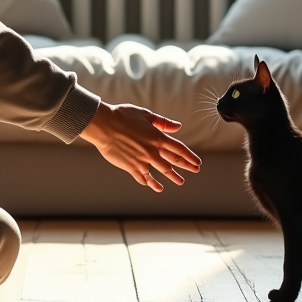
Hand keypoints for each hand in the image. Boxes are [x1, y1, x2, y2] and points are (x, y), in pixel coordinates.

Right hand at [78, 102, 200, 192]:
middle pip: (174, 161)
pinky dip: (150, 182)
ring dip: (172, 177)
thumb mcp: (145, 115)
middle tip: (195, 171)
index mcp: (158, 136)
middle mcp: (153, 150)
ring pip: (162, 171)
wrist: (104, 125)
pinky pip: (143, 177)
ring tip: (180, 182)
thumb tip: (178, 126)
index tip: (197, 162)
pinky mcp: (131, 166)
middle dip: (186, 167)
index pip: (179, 149)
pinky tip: (155, 186)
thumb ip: (162, 122)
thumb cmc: (122, 115)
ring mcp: (143, 160)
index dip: (190, 156)